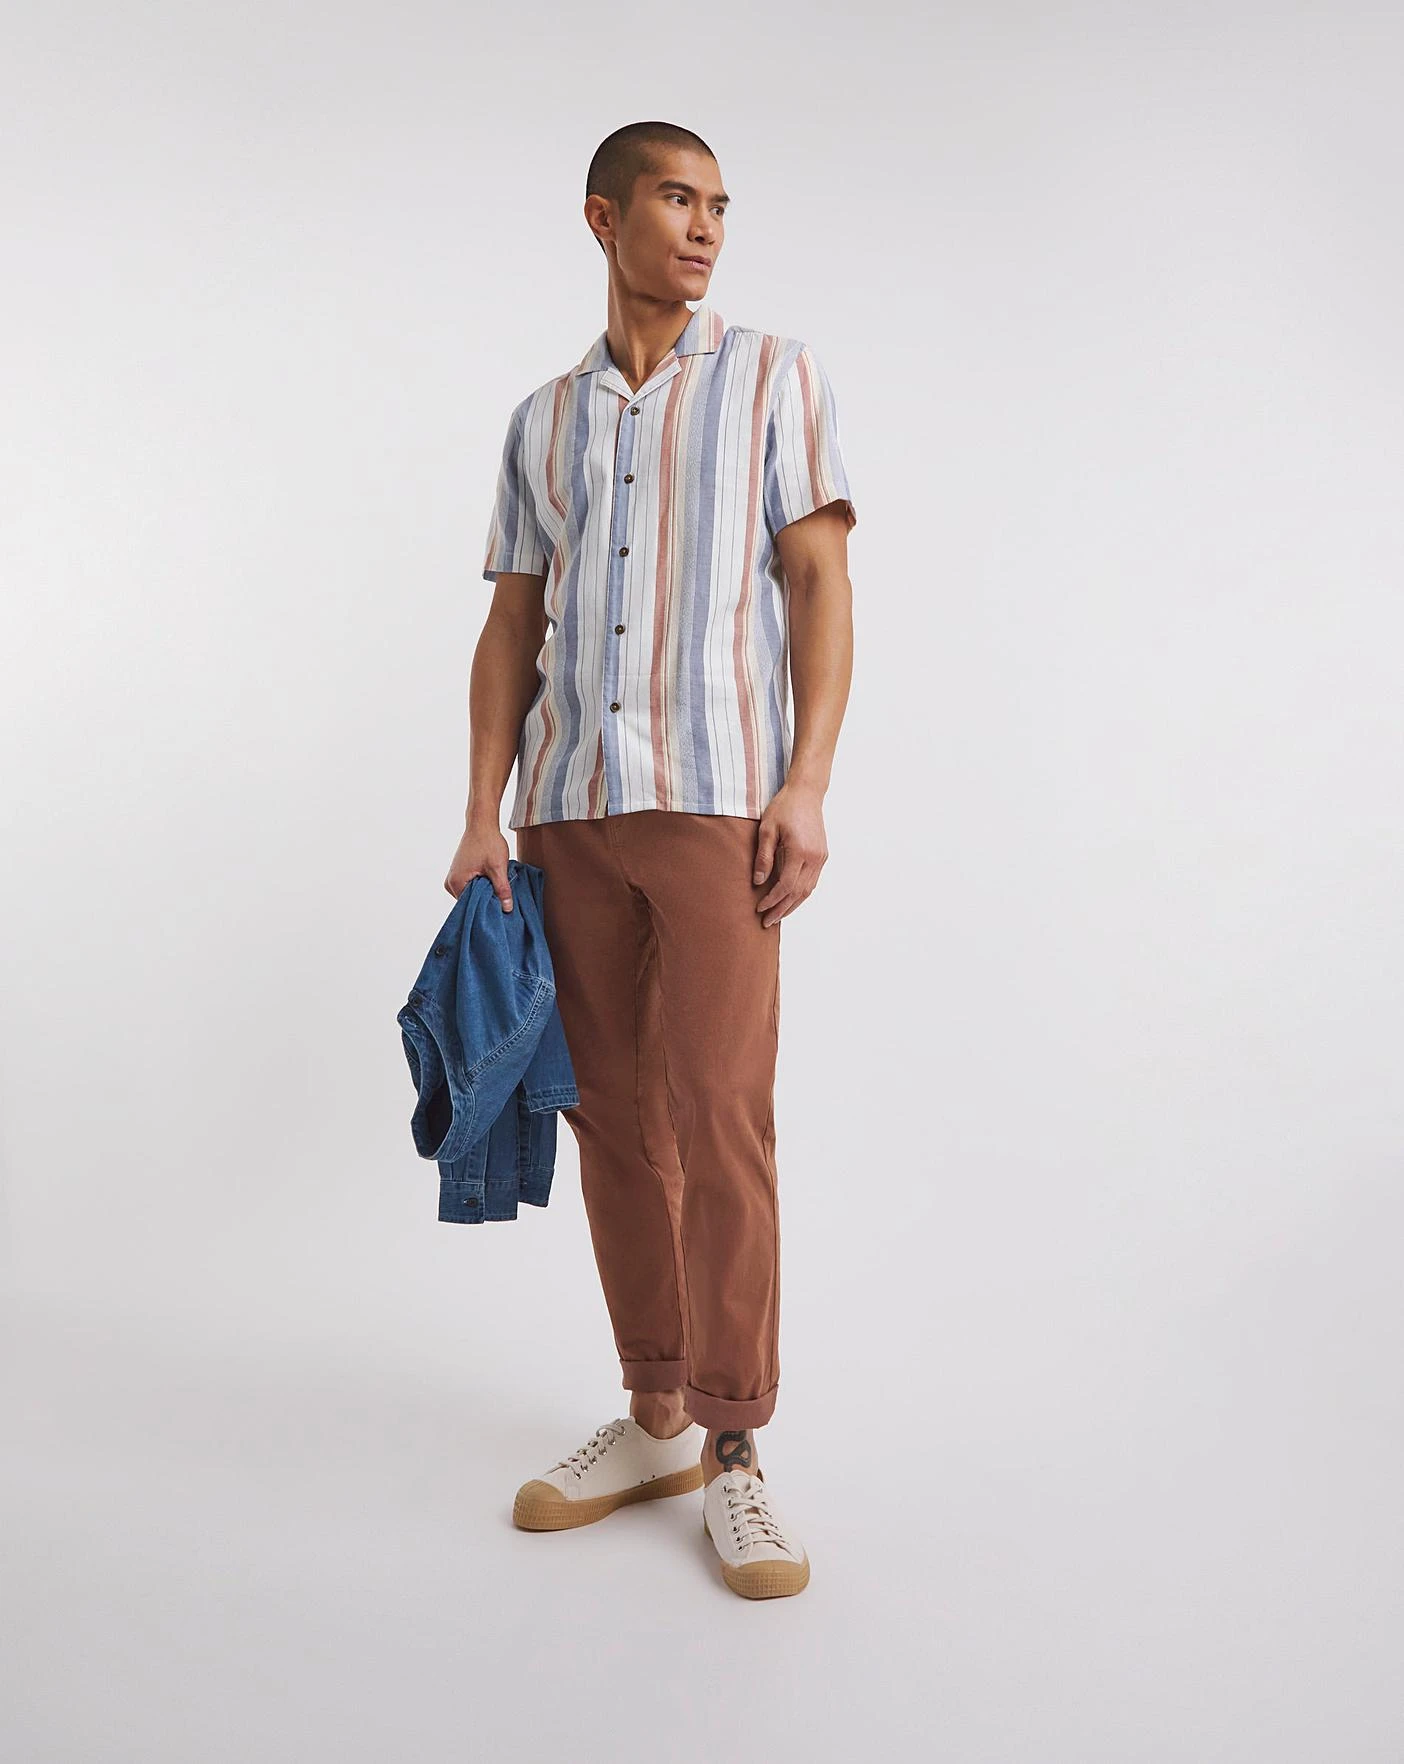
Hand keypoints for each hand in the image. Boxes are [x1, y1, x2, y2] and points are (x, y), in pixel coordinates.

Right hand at [445, 819, 513, 908]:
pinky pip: (470, 885)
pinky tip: (492, 882)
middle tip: (502, 900)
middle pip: (470, 901)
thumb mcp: (498, 868)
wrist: (481, 823)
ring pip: (472, 893)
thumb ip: (502, 889)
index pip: (470, 907)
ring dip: (485, 892)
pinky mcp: (459, 872)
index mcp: (456, 883)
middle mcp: (450, 882)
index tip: (500, 909)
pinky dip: (482, 885)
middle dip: (486, 900)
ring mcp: (454, 877)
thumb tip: (507, 908)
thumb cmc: (487, 842)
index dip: (486, 908)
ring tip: (497, 888)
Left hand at [751, 783, 827, 927]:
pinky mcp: (822, 855)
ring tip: (777, 916)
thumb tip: (758, 882)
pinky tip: (790, 899)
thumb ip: (763, 857)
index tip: (759, 909)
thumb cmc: (784, 808)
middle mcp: (814, 858)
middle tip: (767, 922)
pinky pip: (812, 881)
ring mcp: (821, 857)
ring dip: (792, 905)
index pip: (785, 886)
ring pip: (808, 890)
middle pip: (798, 893)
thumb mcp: (767, 829)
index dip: (772, 900)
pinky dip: (800, 894)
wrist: (806, 793)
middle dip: (782, 910)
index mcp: (800, 852)